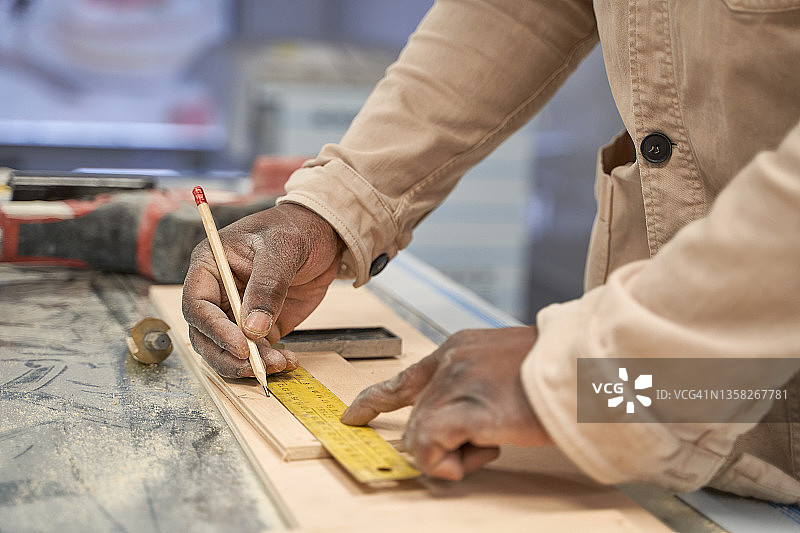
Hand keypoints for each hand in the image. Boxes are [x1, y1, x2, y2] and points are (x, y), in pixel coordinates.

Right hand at [182, 203, 343, 376]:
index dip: (214, 329)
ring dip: (249, 364)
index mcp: (210, 267)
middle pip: (206, 336)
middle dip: (229, 356)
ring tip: (279, 363)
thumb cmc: (294, 228)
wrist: (322, 233)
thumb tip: (253, 328)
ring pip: (228, 350)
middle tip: (256, 366)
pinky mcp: (261, 326)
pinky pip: (256, 352)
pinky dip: (269, 362)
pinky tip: (288, 361)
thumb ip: (267, 287)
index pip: (197, 305)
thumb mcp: (281, 250)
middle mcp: (218, 293)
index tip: (240, 345)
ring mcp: (238, 312)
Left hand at [341, 327, 552, 479]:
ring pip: (421, 437)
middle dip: (445, 443)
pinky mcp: (465, 410)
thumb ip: (477, 387)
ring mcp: (456, 384)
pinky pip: (430, 449)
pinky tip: (482, 453)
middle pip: (416, 420)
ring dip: (456, 455)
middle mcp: (450, 362)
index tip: (352, 416)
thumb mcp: (507, 368)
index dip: (374, 401)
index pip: (403, 378)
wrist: (588, 365)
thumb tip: (460, 426)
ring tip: (493, 442)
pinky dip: (451, 464)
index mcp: (458, 348)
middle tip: (486, 443)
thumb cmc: (558, 371)